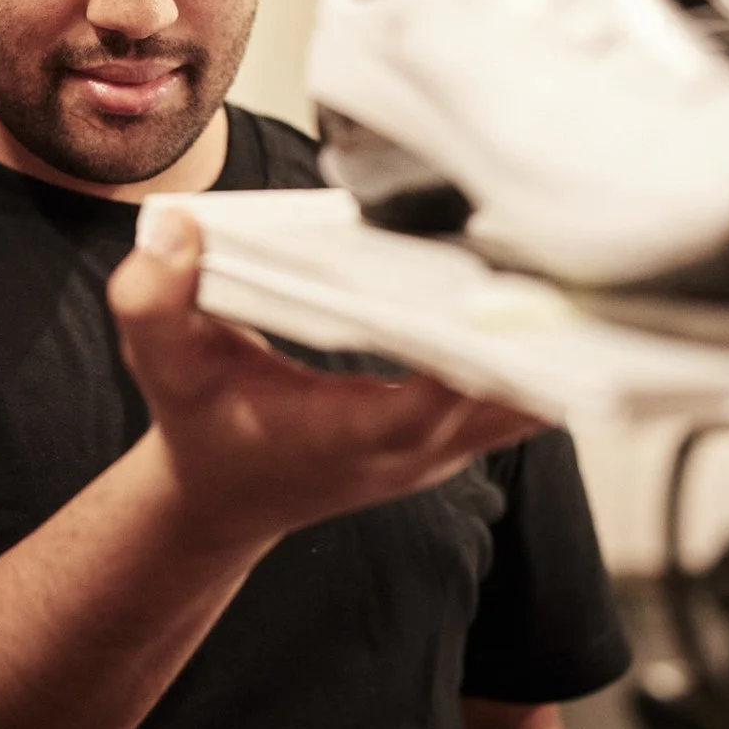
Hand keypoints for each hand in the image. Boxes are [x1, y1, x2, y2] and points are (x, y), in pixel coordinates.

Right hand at [107, 209, 542, 551]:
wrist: (223, 495)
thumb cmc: (201, 422)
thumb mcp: (160, 362)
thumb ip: (153, 301)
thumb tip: (180, 234)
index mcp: (344, 435)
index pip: (426, 405)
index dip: (470, 362)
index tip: (504, 304)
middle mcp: (408, 449)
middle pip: (505, 400)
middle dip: (537, 338)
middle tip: (566, 258)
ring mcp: (440, 447)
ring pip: (531, 400)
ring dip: (552, 344)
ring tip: (576, 262)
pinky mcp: (454, 433)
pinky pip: (523, 394)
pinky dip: (542, 351)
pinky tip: (555, 290)